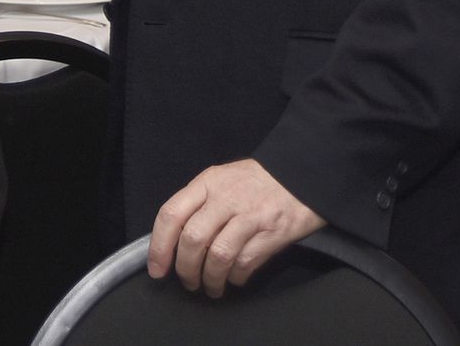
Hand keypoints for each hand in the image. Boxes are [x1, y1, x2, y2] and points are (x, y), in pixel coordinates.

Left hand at [148, 160, 324, 297]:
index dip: (159, 246)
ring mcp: (250, 215)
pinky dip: (235, 278)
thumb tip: (174, 241)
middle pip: (192, 240)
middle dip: (185, 270)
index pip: (172, 213)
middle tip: (188, 281)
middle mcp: (226, 197)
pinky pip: (244, 264)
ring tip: (211, 286)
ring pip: (217, 257)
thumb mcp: (223, 179)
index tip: (157, 269)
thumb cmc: (257, 180)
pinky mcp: (272, 233)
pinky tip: (234, 277)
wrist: (302, 172)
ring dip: (210, 280)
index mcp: (209, 182)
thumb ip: (199, 203)